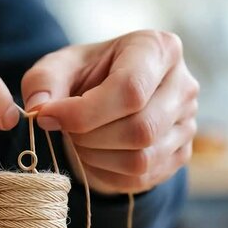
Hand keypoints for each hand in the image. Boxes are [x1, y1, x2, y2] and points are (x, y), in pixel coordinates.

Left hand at [22, 30, 197, 194]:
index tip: (49, 116)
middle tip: (66, 129)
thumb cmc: (86, 75)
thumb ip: (43, 81)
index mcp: (157, 49)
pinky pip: (142, 178)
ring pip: (142, 159)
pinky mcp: (181, 153)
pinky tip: (94, 154)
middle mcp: (183, 85)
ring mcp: (187, 123)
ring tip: (79, 140)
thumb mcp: (59, 66)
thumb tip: (40, 109)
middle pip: (140, 129)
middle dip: (90, 137)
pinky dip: (107, 172)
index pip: (130, 89)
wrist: (110, 95)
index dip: (83, 112)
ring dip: (97, 157)